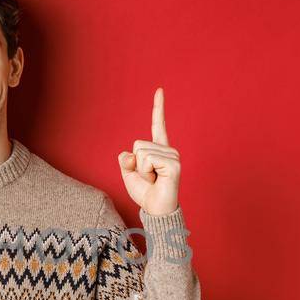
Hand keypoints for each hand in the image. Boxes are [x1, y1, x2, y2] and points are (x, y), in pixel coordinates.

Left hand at [117, 87, 180, 215]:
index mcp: (158, 149)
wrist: (155, 209)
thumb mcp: (129, 173)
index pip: (158, 125)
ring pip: (141, 152)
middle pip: (138, 144)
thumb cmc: (145, 192)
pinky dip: (146, 172)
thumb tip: (130, 153)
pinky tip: (157, 180)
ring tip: (153, 180)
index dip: (158, 107)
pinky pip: (148, 159)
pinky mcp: (174, 164)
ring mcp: (173, 156)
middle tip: (148, 177)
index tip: (159, 90)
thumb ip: (126, 160)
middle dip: (137, 164)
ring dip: (142, 170)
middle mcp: (168, 150)